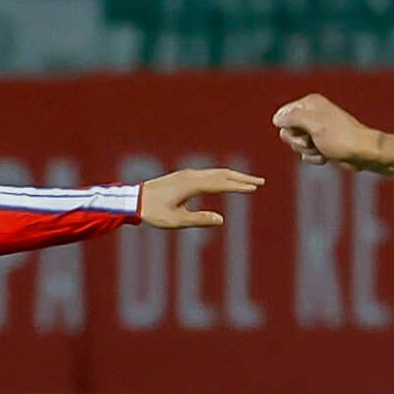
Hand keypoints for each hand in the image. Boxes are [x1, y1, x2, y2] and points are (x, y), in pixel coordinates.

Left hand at [138, 167, 263, 228]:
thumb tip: (220, 219)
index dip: (239, 186)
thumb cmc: (153, 212)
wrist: (134, 199)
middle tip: (260, 182)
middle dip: (242, 179)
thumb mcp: (176, 220)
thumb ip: (199, 220)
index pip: (221, 184)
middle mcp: (191, 176)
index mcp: (192, 185)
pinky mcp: (183, 176)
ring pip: (215, 172)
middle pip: (222, 174)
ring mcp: (187, 174)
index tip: (254, 189)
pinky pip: (208, 174)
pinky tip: (226, 181)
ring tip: (248, 182)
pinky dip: (221, 176)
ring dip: (233, 176)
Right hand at [272, 94, 384, 169]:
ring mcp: (316, 129)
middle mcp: (311, 114)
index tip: (302, 132)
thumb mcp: (313, 124)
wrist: (362, 152)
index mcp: (310, 103)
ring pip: (295, 144)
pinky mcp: (320, 143)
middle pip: (287, 131)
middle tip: (312, 142)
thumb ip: (292, 118)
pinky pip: (305, 153)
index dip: (288, 128)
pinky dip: (313, 157)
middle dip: (298, 142)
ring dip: (307, 151)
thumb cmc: (340, 137)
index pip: (282, 115)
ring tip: (322, 149)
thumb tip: (276, 119)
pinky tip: (325, 156)